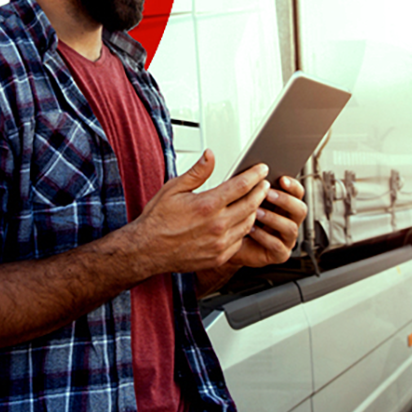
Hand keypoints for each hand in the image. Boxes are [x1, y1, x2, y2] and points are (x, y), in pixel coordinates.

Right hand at [131, 149, 270, 273]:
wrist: (147, 250)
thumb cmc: (157, 220)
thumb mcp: (174, 188)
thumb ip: (197, 172)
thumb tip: (210, 155)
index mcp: (207, 205)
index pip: (241, 186)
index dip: (255, 175)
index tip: (261, 169)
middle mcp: (217, 225)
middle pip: (251, 204)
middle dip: (261, 191)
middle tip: (264, 184)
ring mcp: (220, 243)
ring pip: (249, 223)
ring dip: (255, 210)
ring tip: (254, 201)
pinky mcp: (219, 257)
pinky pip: (240, 240)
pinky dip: (244, 229)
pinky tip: (241, 222)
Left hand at [228, 175, 306, 268]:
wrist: (228, 244)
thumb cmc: (238, 219)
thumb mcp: (245, 200)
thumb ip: (253, 188)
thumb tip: (254, 172)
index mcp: (285, 205)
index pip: (298, 192)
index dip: (293, 185)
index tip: (281, 178)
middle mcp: (290, 221)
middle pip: (300, 209)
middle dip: (285, 200)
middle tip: (267, 194)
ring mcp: (287, 239)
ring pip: (291, 227)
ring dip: (273, 218)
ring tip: (256, 212)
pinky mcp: (280, 254)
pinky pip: (278, 246)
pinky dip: (264, 237)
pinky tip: (251, 229)